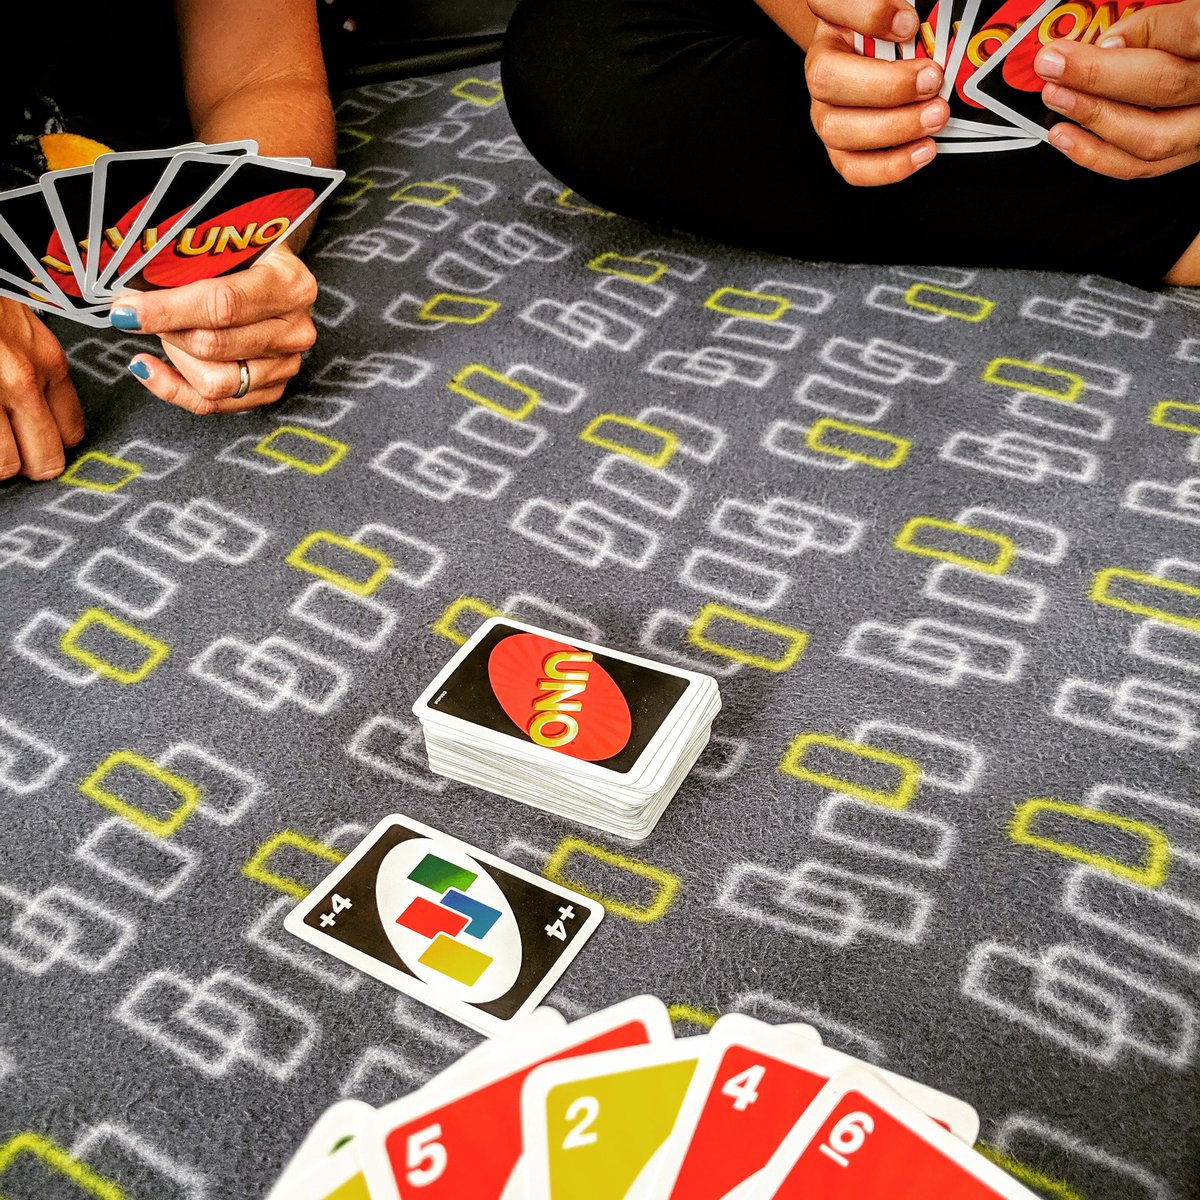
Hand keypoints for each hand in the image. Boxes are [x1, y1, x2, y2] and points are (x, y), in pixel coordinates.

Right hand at [0, 299, 84, 481]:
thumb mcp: (19, 326)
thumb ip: (35, 367)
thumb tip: (36, 412)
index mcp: (47, 361)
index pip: (72, 432)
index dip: (52, 444)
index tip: (35, 442)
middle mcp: (21, 380)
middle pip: (45, 460)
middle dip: (27, 464)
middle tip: (11, 453)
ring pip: (5, 465)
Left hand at [111, 243, 318, 414]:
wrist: (271, 271)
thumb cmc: (243, 254)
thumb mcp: (223, 243)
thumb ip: (186, 263)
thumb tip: (127, 286)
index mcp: (289, 285)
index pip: (222, 304)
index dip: (169, 309)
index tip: (126, 310)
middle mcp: (294, 330)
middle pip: (214, 346)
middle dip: (167, 331)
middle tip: (142, 314)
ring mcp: (286, 363)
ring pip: (214, 382)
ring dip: (177, 358)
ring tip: (166, 334)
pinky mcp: (272, 388)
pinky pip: (213, 404)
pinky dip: (173, 387)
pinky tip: (151, 369)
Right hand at [805, 0, 947, 184]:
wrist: (883, 60)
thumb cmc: (894, 33)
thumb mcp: (897, 6)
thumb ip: (889, 5)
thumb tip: (907, 25)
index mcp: (832, 24)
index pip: (830, 5)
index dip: (868, 14)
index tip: (909, 22)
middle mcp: (822, 70)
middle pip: (827, 80)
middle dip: (886, 85)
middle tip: (933, 80)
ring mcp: (827, 113)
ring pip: (839, 130)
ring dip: (894, 127)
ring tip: (936, 116)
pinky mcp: (842, 149)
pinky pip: (854, 168)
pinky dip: (890, 166)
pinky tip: (923, 150)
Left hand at [1037, 0, 1199, 177]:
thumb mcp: (1196, 11)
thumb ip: (1163, 24)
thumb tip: (1110, 42)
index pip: (1190, 31)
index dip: (1133, 33)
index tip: (1085, 38)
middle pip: (1163, 86)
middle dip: (1098, 77)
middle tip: (1053, 68)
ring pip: (1153, 138)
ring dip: (1094, 120)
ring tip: (1056, 99)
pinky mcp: (1191, 151)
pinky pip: (1144, 166)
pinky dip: (1099, 155)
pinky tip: (1067, 138)